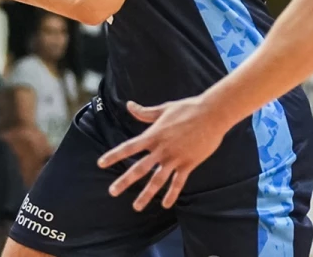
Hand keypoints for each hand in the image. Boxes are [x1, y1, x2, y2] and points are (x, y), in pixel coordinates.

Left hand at [97, 97, 228, 210]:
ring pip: (157, 180)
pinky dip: (172, 194)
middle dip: (125, 181)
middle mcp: (161, 149)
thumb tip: (129, 105)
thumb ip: (145, 112)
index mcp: (153, 135)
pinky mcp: (188, 164)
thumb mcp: (164, 109)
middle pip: (139, 168)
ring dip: (146, 194)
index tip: (101, 164)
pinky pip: (178, 183)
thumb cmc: (188, 108)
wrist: (212, 114)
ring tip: (136, 207)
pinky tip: (165, 205)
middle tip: (112, 192)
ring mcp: (175, 158)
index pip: (129, 147)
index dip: (114, 156)